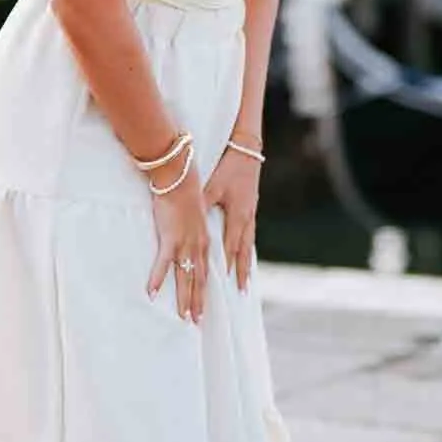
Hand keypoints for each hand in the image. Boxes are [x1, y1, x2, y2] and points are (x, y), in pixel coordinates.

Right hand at [145, 162, 207, 323]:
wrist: (180, 175)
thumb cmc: (184, 190)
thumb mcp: (192, 212)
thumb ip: (189, 226)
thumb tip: (184, 231)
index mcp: (203, 239)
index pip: (205, 270)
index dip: (204, 289)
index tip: (205, 306)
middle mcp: (198, 245)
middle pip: (199, 279)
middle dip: (198, 302)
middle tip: (196, 322)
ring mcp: (185, 243)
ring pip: (186, 277)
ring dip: (184, 299)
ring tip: (183, 317)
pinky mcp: (170, 238)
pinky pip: (163, 264)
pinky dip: (158, 279)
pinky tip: (152, 294)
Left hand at [204, 146, 261, 292]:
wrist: (246, 149)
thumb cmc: (228, 166)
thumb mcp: (213, 186)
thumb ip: (204, 206)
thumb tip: (191, 226)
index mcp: (238, 215)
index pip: (231, 246)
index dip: (227, 265)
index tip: (222, 282)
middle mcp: (246, 218)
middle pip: (242, 252)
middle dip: (239, 273)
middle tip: (240, 292)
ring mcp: (250, 214)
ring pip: (247, 246)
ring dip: (245, 265)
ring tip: (245, 284)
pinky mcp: (250, 208)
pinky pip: (248, 235)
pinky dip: (246, 250)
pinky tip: (244, 257)